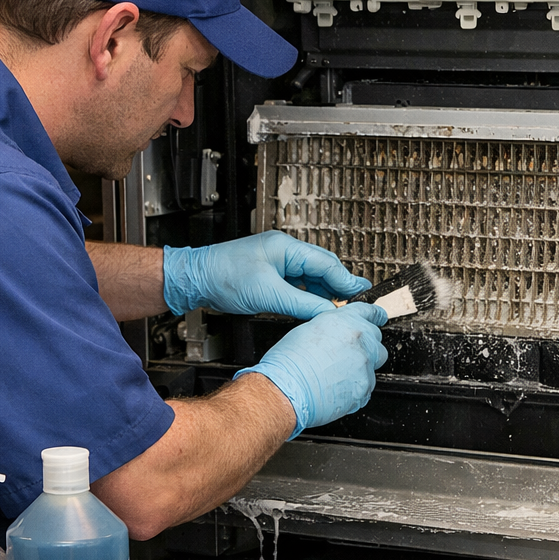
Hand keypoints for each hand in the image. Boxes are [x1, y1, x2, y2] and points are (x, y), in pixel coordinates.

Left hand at [161, 231, 370, 319]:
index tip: (363, 293)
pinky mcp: (271, 275)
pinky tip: (315, 308)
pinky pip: (298, 285)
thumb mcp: (268, 294)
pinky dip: (309, 297)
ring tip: (337, 309)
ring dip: (324, 293)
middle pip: (322, 269)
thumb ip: (301, 303)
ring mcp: (278, 263)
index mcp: (286, 247)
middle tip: (356, 303)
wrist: (196, 279)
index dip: (347, 280)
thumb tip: (327, 312)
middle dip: (339, 286)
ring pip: (311, 278)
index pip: (326, 263)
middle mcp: (285, 252)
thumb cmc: (223, 276)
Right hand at [236, 303, 388, 436]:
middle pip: (376, 340)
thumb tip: (338, 332)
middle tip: (346, 355)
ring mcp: (365, 365)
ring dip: (360, 368)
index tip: (379, 318)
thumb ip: (332, 328)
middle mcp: (360, 341)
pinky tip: (336, 388)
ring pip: (373, 365)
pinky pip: (366, 386)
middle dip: (365, 346)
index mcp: (345, 321)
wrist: (287, 390)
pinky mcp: (364, 388)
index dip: (375, 316)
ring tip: (337, 375)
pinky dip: (356, 387)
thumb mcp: (307, 330)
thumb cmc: (288, 363)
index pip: (370, 312)